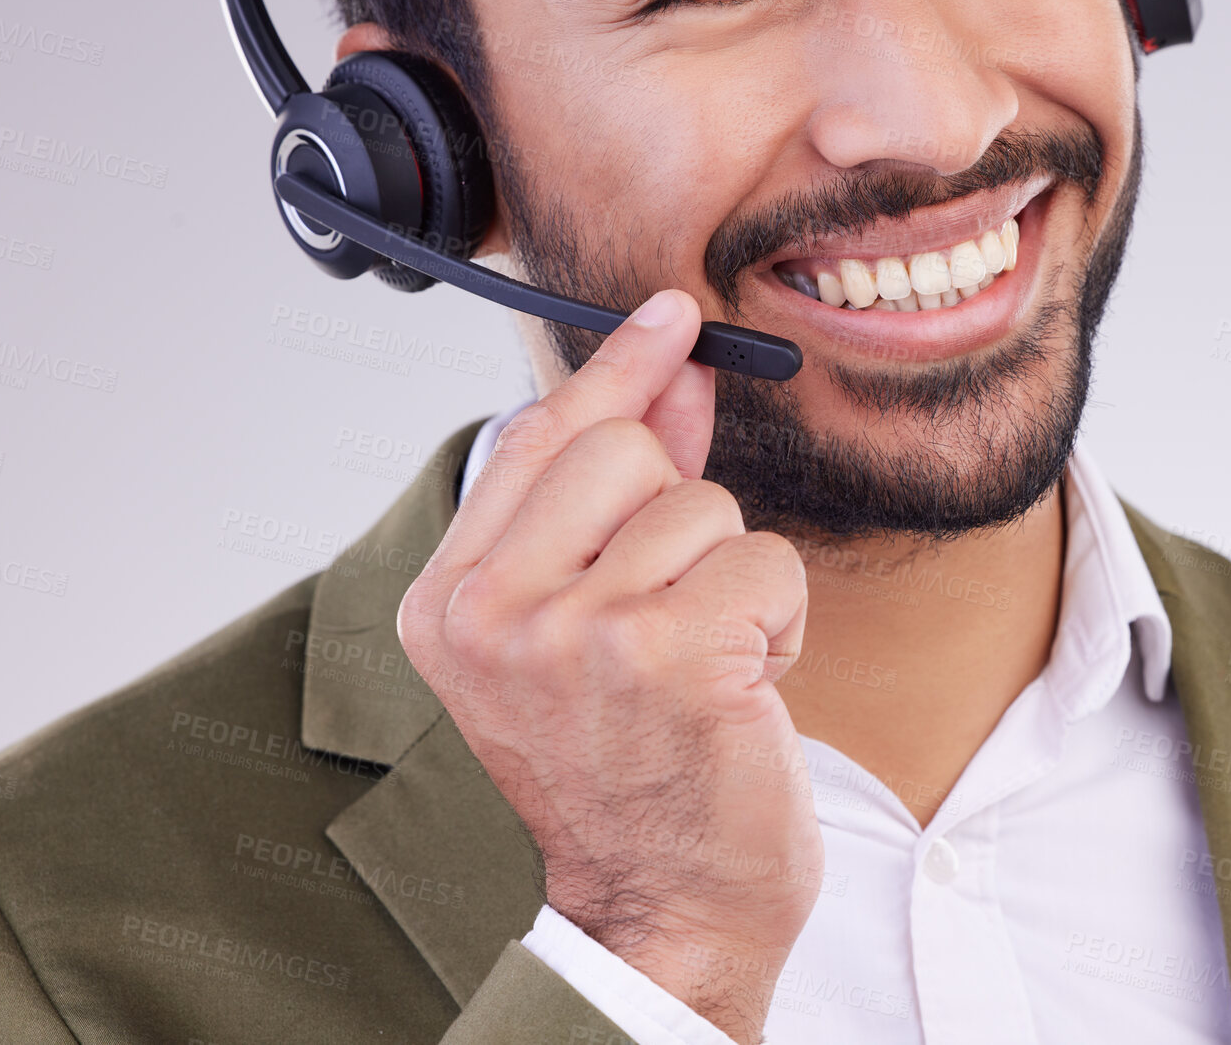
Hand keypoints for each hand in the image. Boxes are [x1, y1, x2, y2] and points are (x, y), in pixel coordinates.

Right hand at [398, 291, 819, 1044]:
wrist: (661, 911)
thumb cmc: (626, 776)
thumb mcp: (581, 631)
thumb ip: (615, 497)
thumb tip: (672, 375)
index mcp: (450, 605)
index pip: (535, 437)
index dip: (614, 371)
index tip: (668, 318)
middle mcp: (494, 615)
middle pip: (626, 453)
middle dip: (680, 518)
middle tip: (672, 613)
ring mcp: (577, 632)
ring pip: (705, 508)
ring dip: (732, 584)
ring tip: (702, 670)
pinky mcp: (671, 653)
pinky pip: (765, 560)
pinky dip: (780, 622)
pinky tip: (743, 689)